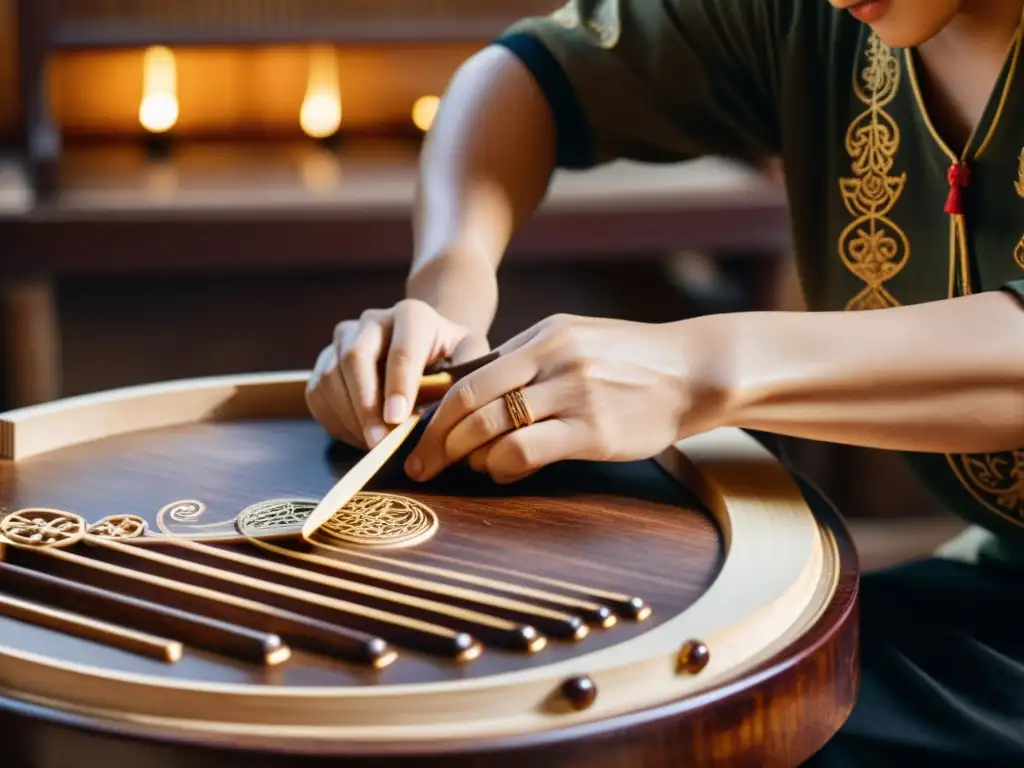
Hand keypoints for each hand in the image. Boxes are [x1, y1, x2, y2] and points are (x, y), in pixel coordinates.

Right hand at [306, 299, 488, 448]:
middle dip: (366, 406)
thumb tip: (454, 406)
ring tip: (374, 444)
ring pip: (332, 377)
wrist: (425, 343)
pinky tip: (359, 435)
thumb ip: (467, 374)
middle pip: (356, 359)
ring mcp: (344, 339)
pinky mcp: (325, 361)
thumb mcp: (471, 357)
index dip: (398, 386)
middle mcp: (372, 320)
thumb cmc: (451, 355)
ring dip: (350, 417)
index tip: (398, 419)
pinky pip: (318, 393)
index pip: (401, 350)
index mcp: (412, 315)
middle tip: (379, 442)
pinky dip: (335, 420)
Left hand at [403, 314, 729, 483]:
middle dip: (435, 436)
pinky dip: (501, 466)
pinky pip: (527, 449)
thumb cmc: (632, 362)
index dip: (438, 408)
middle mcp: (553, 357)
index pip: (472, 374)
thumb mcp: (577, 341)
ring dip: (462, 454)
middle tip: (418, 463)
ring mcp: (573, 392)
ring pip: (492, 424)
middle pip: (470, 398)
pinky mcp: (593, 428)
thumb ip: (531, 361)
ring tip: (457, 470)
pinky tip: (502, 472)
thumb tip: (479, 392)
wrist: (694, 371)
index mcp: (543, 336)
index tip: (420, 432)